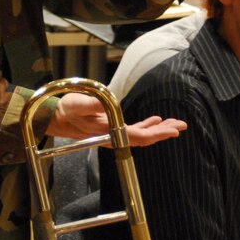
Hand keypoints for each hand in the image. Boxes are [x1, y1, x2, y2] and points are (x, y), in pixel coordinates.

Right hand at [46, 93, 186, 145]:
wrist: (58, 118)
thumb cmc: (67, 111)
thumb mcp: (76, 104)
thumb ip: (88, 104)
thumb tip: (101, 102)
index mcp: (109, 132)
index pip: (138, 137)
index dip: (157, 135)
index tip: (174, 131)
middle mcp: (115, 136)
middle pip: (145, 138)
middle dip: (164, 132)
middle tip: (182, 125)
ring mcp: (115, 133)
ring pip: (142, 135)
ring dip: (159, 129)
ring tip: (175, 123)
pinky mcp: (114, 128)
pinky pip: (135, 130)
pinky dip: (148, 125)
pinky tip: (157, 120)